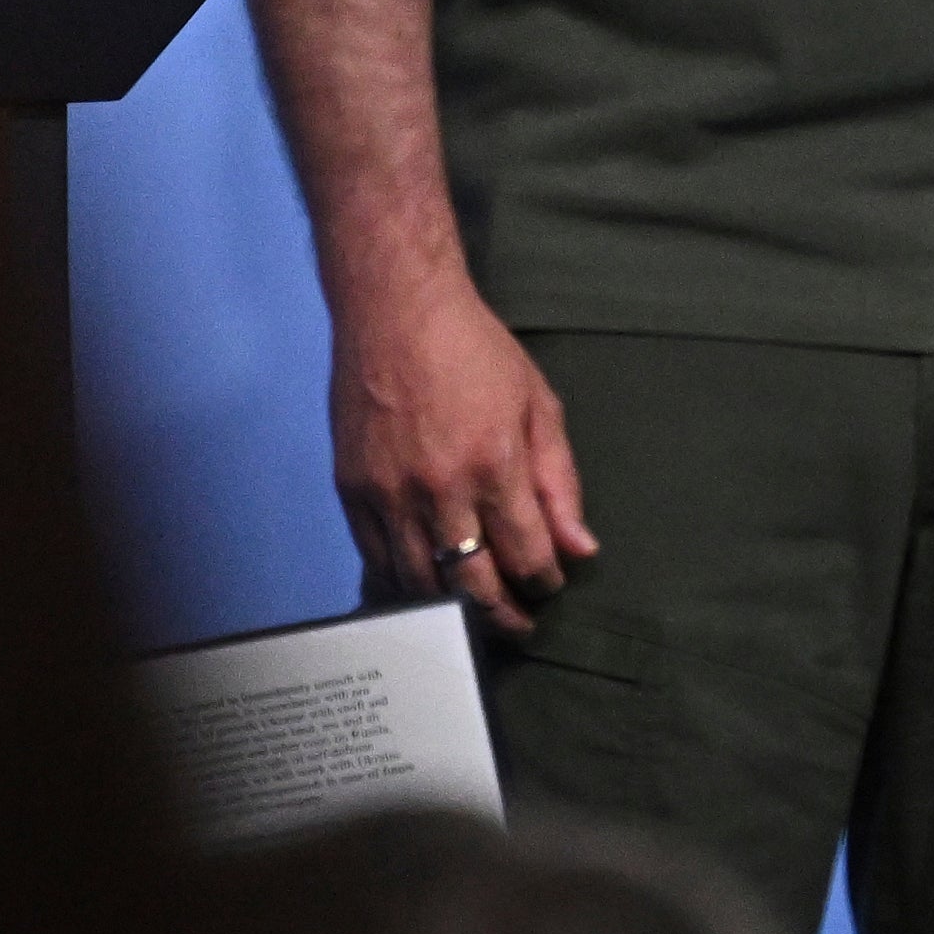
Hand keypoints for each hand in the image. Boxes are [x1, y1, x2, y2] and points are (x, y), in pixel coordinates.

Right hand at [331, 272, 595, 633]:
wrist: (396, 308)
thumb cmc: (473, 349)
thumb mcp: (537, 404)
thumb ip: (559, 481)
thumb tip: (580, 547)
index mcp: (495, 463)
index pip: (527, 555)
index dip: (544, 581)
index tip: (550, 584)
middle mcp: (441, 487)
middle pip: (474, 585)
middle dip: (505, 616)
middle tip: (520, 624)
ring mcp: (391, 493)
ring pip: (423, 585)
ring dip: (453, 611)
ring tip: (476, 614)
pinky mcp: (353, 491)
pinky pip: (378, 561)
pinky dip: (404, 585)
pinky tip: (427, 589)